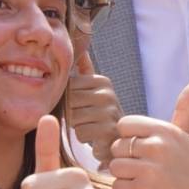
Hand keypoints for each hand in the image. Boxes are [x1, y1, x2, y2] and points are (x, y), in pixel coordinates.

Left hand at [67, 52, 121, 167]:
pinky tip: (95, 138)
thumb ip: (85, 71)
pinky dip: (84, 138)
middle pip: (69, 102)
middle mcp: (108, 94)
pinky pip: (81, 133)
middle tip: (85, 119)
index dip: (69, 99)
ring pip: (73, 119)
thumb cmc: (99, 116)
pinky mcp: (108, 131)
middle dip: (71, 113)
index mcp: (102, 82)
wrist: (119, 140)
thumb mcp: (94, 91)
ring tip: (91, 127)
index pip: (69, 86)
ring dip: (77, 127)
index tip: (82, 106)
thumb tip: (81, 48)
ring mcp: (109, 113)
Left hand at [109, 81, 188, 188]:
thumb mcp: (187, 140)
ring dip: (125, 177)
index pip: (125, 125)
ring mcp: (150, 170)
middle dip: (126, 159)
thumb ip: (185, 111)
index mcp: (167, 131)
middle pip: (117, 146)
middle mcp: (159, 147)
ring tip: (145, 182)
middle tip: (146, 170)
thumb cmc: (188, 174)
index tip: (142, 151)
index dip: (129, 139)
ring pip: (114, 166)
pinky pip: (117, 185)